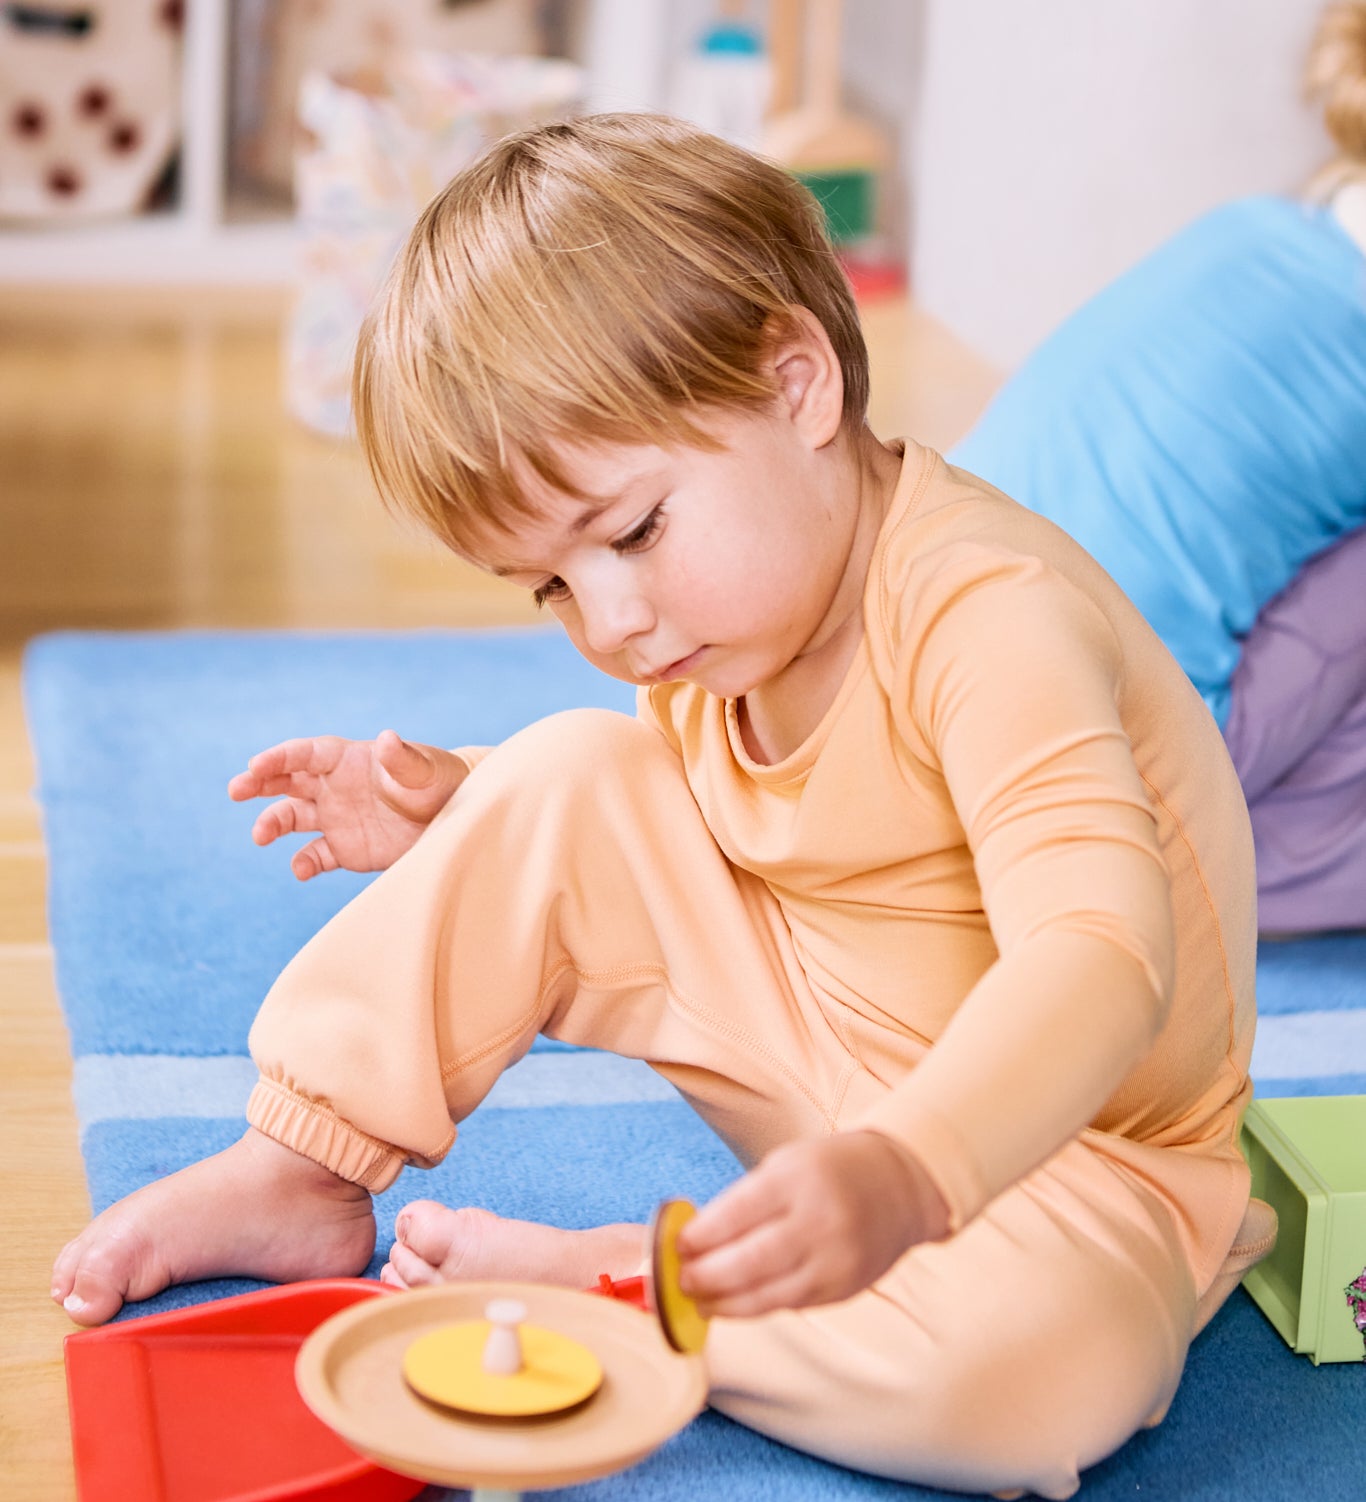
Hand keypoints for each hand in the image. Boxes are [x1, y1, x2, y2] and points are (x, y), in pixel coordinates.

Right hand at [227, 730, 468, 879]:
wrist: (458, 818)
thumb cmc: (441, 783)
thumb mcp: (425, 770)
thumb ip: (403, 759)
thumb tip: (387, 739)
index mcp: (349, 759)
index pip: (305, 753)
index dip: (280, 757)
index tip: (256, 765)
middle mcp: (335, 786)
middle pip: (286, 781)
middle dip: (258, 783)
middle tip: (236, 789)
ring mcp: (337, 818)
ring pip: (292, 818)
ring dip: (272, 824)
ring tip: (260, 835)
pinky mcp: (346, 849)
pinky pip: (316, 856)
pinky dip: (304, 863)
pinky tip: (301, 870)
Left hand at [675, 1131, 949, 1317]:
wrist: (899, 1187)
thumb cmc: (828, 1170)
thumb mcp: (786, 1165)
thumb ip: (744, 1201)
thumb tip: (694, 1242)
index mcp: (800, 1179)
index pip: (739, 1212)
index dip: (702, 1235)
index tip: (675, 1245)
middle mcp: (820, 1221)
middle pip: (750, 1261)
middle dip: (706, 1275)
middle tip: (678, 1279)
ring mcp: (835, 1260)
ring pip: (767, 1294)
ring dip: (724, 1302)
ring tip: (697, 1299)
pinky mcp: (842, 1289)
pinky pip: (789, 1305)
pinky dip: (754, 1307)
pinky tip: (730, 1304)